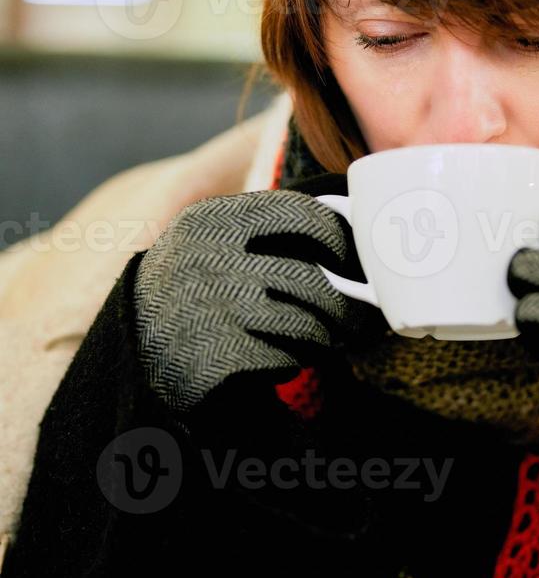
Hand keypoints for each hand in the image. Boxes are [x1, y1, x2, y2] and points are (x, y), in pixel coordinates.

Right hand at [132, 173, 387, 413]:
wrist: (134, 348)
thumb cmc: (193, 288)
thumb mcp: (212, 242)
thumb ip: (266, 229)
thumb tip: (349, 217)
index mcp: (212, 220)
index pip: (300, 215)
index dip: (340, 239)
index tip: (356, 259)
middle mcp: (208, 259)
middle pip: (310, 279)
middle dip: (347, 305)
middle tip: (366, 320)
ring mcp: (209, 310)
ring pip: (304, 323)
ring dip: (328, 338)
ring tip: (335, 341)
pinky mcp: (212, 359)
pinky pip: (284, 360)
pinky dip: (295, 363)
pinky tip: (288, 361)